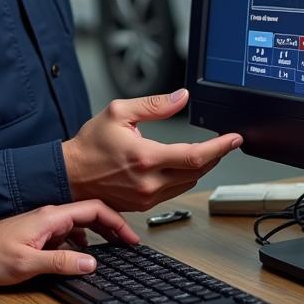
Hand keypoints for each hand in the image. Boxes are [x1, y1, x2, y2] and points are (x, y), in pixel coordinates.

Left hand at [0, 200, 138, 286]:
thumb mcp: (28, 263)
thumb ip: (62, 262)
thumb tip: (91, 263)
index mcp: (50, 218)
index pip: (93, 210)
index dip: (116, 222)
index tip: (131, 236)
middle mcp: (49, 218)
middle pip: (90, 215)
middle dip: (112, 227)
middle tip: (129, 243)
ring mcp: (44, 226)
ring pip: (80, 225)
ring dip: (99, 235)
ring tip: (115, 248)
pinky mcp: (38, 236)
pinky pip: (68, 235)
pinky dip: (83, 243)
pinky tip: (85, 255)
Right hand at [61, 89, 242, 211]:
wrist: (70, 175)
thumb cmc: (89, 145)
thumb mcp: (118, 113)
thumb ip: (154, 105)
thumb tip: (181, 98)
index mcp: (145, 157)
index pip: (195, 155)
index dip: (220, 147)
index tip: (234, 139)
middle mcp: (149, 182)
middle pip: (198, 172)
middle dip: (215, 156)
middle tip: (223, 142)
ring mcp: (147, 197)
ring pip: (189, 183)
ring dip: (200, 167)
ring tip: (205, 151)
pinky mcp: (144, 205)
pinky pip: (175, 191)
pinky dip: (185, 177)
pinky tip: (183, 165)